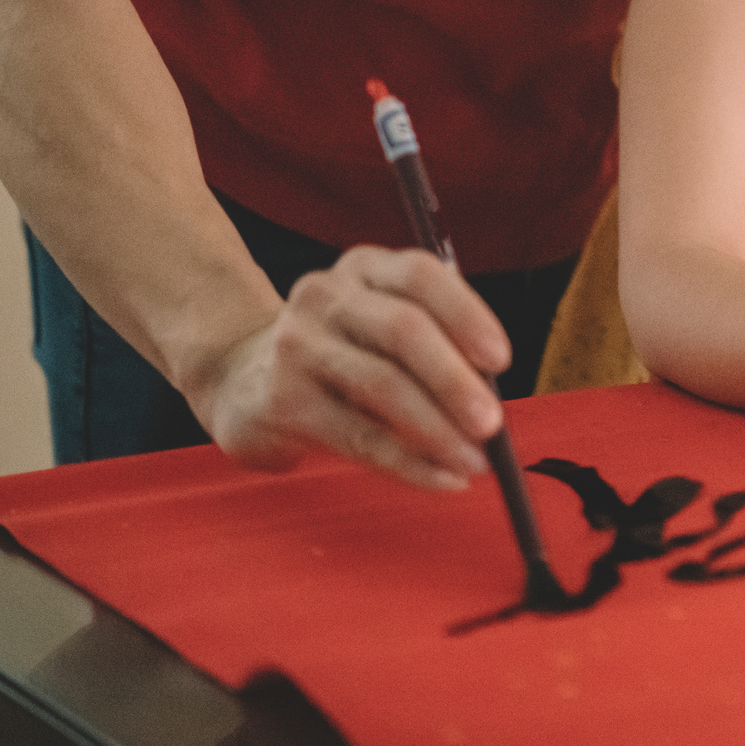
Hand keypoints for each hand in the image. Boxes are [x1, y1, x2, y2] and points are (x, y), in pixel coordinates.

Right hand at [186, 245, 510, 490]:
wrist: (243, 379)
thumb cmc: (344, 354)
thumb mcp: (383, 330)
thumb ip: (437, 348)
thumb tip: (492, 399)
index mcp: (365, 267)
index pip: (421, 275)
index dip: (466, 315)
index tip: (501, 359)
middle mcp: (326, 296)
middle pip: (403, 330)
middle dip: (455, 381)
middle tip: (492, 424)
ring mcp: (298, 345)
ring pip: (381, 385)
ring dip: (437, 429)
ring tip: (473, 460)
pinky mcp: (283, 400)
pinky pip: (359, 436)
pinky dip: (409, 463)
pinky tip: (441, 478)